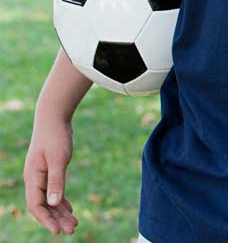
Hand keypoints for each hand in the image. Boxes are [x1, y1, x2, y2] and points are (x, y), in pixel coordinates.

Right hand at [23, 115, 78, 234]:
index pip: (35, 205)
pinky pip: (53, 191)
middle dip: (57, 219)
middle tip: (73, 229)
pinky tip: (70, 209)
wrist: (54, 116)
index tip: (58, 231)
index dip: (46, 220)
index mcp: (33, 177)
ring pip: (50, 199)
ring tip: (75, 224)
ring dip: (61, 212)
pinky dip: (61, 201)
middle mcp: (35, 178)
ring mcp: (42, 175)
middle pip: (44, 206)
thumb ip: (56, 180)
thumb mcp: (58, 158)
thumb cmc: (55, 135)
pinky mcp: (50, 170)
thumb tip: (53, 204)